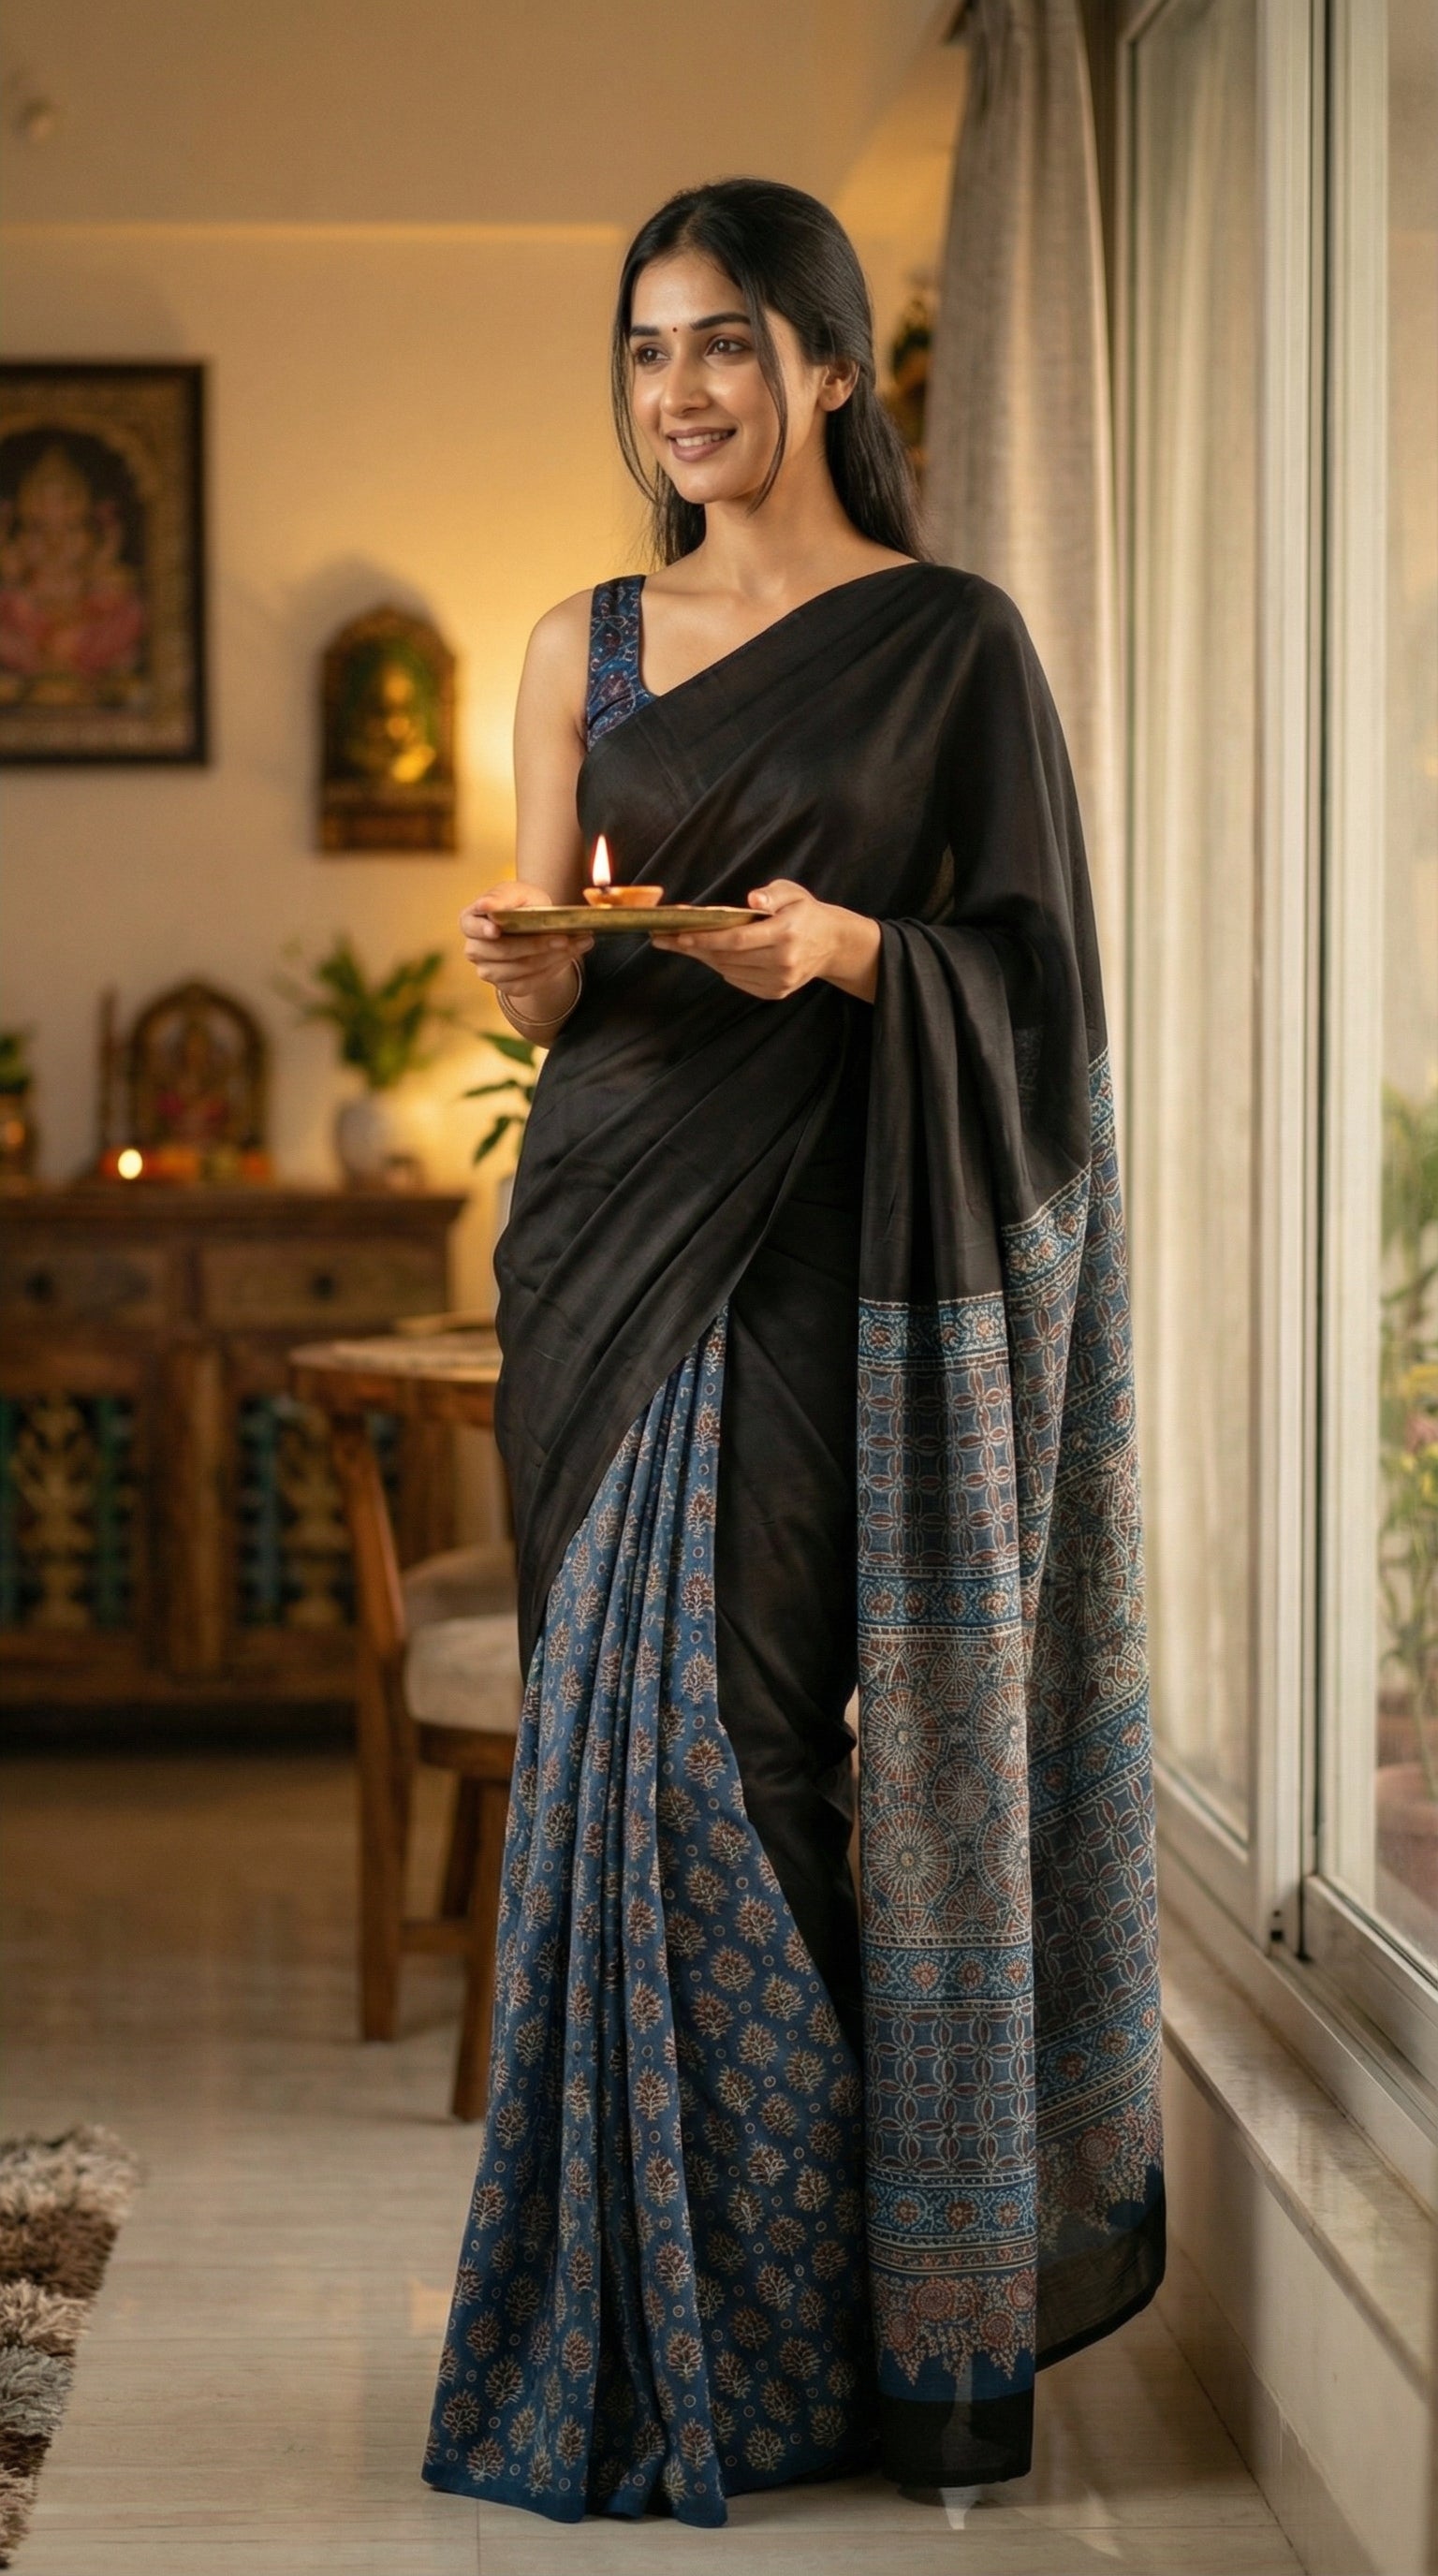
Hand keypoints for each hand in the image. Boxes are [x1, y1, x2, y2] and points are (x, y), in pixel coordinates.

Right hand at [461, 881, 592, 1011]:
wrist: (537, 926)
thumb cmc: (523, 905)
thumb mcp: (519, 893)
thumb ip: (504, 897)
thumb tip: (487, 906)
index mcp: (471, 920)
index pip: (470, 926)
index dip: (483, 929)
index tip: (496, 930)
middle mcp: (474, 949)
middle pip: (502, 951)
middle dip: (536, 944)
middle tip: (564, 938)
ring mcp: (488, 971)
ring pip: (520, 969)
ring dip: (551, 957)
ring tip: (576, 945)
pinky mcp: (506, 986)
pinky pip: (529, 983)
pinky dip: (552, 970)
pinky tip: (567, 956)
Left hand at [651, 880, 880, 1003]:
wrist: (832, 944)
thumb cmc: (805, 912)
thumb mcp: (793, 892)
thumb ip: (773, 894)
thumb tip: (754, 899)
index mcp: (785, 934)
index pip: (736, 940)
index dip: (705, 939)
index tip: (678, 935)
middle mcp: (782, 961)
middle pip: (727, 957)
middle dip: (694, 947)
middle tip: (665, 938)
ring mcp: (780, 981)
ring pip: (729, 970)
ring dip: (704, 957)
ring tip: (683, 944)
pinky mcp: (776, 992)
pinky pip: (739, 981)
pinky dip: (722, 968)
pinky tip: (711, 955)